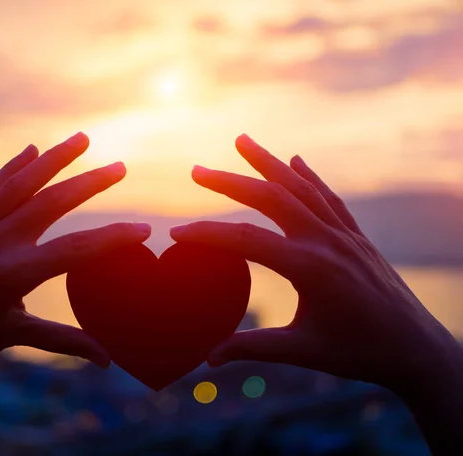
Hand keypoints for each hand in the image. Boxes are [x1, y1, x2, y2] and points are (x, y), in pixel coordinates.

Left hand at [0, 132, 150, 394]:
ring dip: (52, 159)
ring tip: (81, 138)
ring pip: (19, 184)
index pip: (77, 249)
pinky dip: (12, 168)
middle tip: (120, 167)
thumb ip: (66, 341)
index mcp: (12, 275)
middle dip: (90, 182)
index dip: (115, 239)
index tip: (144, 230)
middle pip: (51, 202)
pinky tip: (30, 151)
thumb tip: (108, 361)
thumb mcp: (15, 337)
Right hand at [170, 134, 461, 390]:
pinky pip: (328, 197)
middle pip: (272, 198)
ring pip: (301, 187)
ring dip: (268, 162)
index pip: (247, 241)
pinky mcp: (356, 237)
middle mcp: (327, 241)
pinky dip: (308, 176)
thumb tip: (208, 358)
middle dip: (231, 181)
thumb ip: (253, 349)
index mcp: (310, 267)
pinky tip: (295, 160)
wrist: (417, 349)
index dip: (207, 235)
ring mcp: (344, 235)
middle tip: (197, 171)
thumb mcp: (303, 351)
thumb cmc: (360, 353)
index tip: (175, 234)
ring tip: (242, 140)